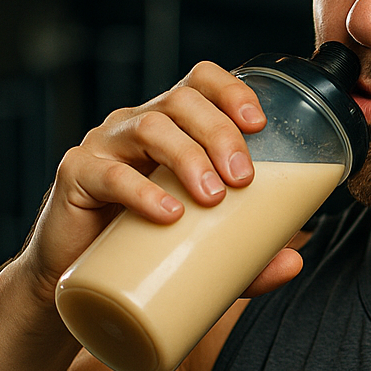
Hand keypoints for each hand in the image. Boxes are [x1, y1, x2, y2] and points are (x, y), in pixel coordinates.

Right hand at [16, 62, 287, 301]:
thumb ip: (248, 256)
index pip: (200, 83)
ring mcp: (104, 146)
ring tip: (212, 197)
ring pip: (149, 126)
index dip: (231, 91)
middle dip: (220, 133)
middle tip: (243, 178)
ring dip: (188, 156)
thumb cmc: (146, 251)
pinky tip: (167, 213)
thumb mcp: (204, 250)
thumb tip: (294, 261)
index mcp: (173, 128)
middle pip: (181, 102)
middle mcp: (137, 126)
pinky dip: (141, 191)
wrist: (82, 287)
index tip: (260, 124)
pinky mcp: (77, 177)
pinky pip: (108, 173)